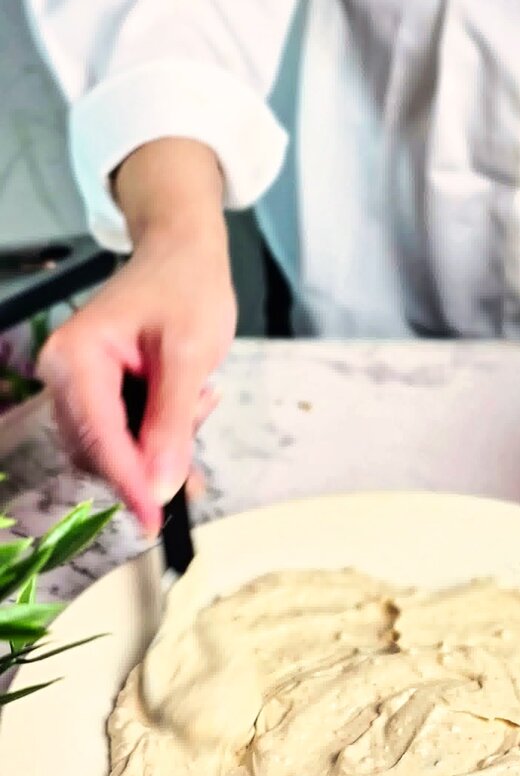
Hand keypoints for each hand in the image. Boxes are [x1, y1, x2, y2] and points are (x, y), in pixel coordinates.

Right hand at [39, 220, 234, 533]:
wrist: (182, 255)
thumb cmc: (186, 290)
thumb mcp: (189, 354)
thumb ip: (172, 423)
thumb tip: (160, 487)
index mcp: (76, 357)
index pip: (100, 437)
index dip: (129, 483)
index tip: (154, 520)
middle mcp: (65, 375)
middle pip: (99, 452)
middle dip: (151, 455)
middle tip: (199, 414)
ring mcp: (78, 387)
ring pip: (113, 451)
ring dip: (160, 444)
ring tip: (198, 395)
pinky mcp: (97, 396)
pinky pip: (123, 438)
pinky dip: (159, 436)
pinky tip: (191, 403)